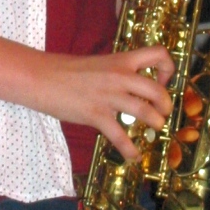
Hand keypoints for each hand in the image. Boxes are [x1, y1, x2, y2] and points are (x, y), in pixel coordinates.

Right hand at [41, 46, 174, 160]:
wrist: (41, 77)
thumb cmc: (68, 71)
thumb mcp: (99, 64)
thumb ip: (118, 73)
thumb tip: (133, 87)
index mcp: (121, 61)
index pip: (158, 54)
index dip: (168, 69)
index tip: (162, 82)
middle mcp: (119, 76)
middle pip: (158, 90)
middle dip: (166, 105)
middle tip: (163, 112)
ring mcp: (108, 96)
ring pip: (145, 112)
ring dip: (156, 123)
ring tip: (155, 129)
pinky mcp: (96, 114)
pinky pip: (120, 136)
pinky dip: (130, 149)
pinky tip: (133, 156)